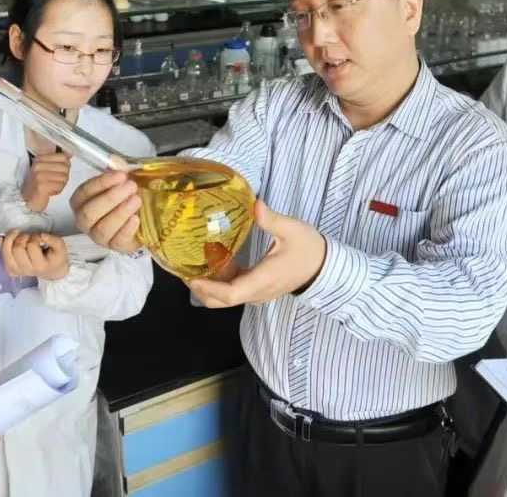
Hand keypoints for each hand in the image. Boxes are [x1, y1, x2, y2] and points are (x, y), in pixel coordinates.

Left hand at [0, 230, 68, 280]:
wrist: (51, 271)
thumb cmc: (55, 258)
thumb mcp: (61, 249)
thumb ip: (54, 240)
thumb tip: (42, 235)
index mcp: (40, 266)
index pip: (32, 246)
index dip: (35, 237)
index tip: (40, 237)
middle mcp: (26, 270)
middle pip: (17, 248)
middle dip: (23, 237)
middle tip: (29, 236)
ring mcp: (16, 271)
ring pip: (7, 251)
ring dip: (11, 238)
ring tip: (19, 235)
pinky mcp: (10, 269)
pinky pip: (2, 254)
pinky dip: (3, 243)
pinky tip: (6, 238)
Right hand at [21, 152, 71, 212]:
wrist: (28, 200)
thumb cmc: (38, 185)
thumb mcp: (46, 169)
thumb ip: (58, 161)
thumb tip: (70, 153)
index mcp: (39, 159)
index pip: (63, 157)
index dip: (66, 165)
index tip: (59, 171)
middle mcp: (38, 165)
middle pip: (65, 167)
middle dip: (64, 176)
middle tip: (55, 181)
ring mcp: (39, 176)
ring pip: (64, 177)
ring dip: (61, 184)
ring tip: (52, 186)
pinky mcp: (42, 186)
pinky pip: (60, 186)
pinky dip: (58, 190)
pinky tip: (50, 191)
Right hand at [70, 170, 142, 253]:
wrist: (138, 218)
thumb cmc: (123, 198)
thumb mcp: (121, 182)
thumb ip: (117, 171)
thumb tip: (116, 160)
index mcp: (81, 201)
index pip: (85, 192)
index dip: (102, 183)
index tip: (121, 175)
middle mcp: (84, 220)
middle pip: (91, 212)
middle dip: (111, 198)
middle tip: (131, 186)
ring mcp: (98, 236)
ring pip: (103, 228)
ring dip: (120, 212)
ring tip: (136, 200)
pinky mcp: (114, 246)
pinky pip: (117, 240)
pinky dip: (127, 229)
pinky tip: (136, 218)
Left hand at [188, 200, 325, 307]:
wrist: (324, 266)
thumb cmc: (308, 248)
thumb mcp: (291, 230)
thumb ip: (270, 219)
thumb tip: (255, 204)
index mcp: (262, 280)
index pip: (229, 294)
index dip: (207, 288)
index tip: (190, 276)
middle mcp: (256, 292)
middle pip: (221, 301)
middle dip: (200, 288)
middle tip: (182, 269)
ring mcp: (257, 293)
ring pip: (226, 298)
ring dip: (208, 285)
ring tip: (191, 263)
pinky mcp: (258, 288)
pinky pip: (234, 290)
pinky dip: (219, 281)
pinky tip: (213, 260)